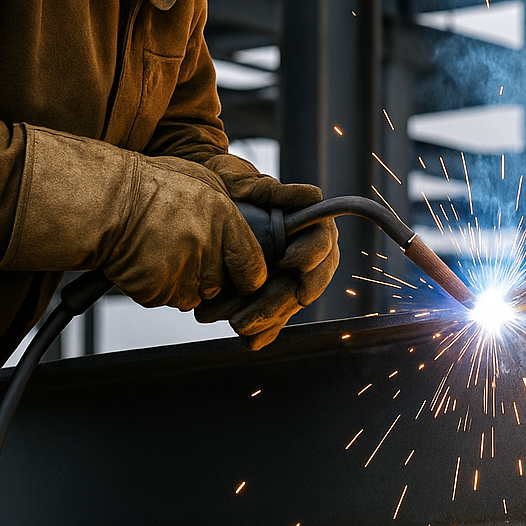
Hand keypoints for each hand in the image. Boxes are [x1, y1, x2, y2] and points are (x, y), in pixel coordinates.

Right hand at [0, 128, 267, 310]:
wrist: (105, 201)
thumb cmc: (151, 185)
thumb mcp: (204, 182)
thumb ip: (230, 211)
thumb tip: (246, 230)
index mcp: (225, 221)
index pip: (253, 269)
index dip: (248, 275)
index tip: (241, 273)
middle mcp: (206, 250)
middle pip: (221, 286)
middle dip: (211, 276)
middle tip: (189, 252)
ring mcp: (180, 274)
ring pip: (194, 296)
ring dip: (185, 282)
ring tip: (166, 253)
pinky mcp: (155, 291)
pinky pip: (166, 299)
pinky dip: (160, 287)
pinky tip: (148, 260)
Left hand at [195, 154, 338, 346]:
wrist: (203, 198)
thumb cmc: (230, 186)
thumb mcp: (249, 184)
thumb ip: (279, 193)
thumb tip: (315, 196)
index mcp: (309, 226)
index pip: (323, 245)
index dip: (311, 256)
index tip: (287, 261)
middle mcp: (304, 254)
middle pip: (306, 283)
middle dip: (280, 300)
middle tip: (254, 307)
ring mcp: (286, 276)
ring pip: (287, 305)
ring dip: (266, 319)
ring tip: (238, 325)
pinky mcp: (269, 293)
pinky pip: (275, 319)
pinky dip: (263, 332)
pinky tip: (248, 341)